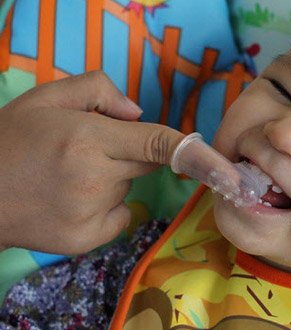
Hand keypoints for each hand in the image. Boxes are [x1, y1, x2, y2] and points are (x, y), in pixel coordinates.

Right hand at [0, 71, 184, 253]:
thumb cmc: (7, 142)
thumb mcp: (44, 98)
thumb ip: (96, 90)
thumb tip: (137, 111)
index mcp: (87, 140)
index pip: (160, 144)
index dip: (199, 154)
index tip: (228, 171)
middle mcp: (94, 179)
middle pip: (147, 164)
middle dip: (128, 154)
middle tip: (86, 151)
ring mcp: (91, 214)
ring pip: (129, 189)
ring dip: (111, 180)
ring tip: (67, 176)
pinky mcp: (86, 239)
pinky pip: (120, 216)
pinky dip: (106, 208)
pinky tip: (70, 200)